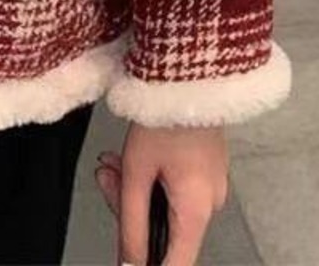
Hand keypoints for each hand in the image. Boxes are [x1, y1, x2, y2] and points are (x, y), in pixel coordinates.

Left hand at [94, 122, 228, 265]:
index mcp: (197, 212)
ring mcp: (211, 185)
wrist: (188, 71)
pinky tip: (133, 159)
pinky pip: (176, 189)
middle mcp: (211, 204)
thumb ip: (130, 225)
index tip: (129, 258)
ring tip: (114, 162)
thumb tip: (129, 264)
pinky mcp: (207, 169)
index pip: (175, 265)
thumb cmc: (164, 115)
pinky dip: (152, 180)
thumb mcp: (137, 173)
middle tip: (107, 178)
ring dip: (137, 191)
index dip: (147, 265)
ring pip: (167, 207)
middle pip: (165, 233)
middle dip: (130, 212)